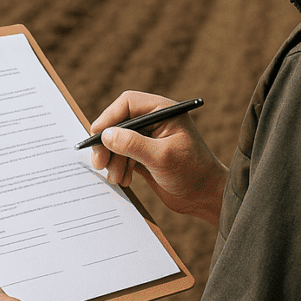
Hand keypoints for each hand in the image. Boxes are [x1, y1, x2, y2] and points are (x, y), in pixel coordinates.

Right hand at [90, 91, 227, 225]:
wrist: (204, 196)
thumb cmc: (192, 172)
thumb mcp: (162, 157)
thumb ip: (133, 144)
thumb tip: (106, 134)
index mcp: (163, 111)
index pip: (128, 103)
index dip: (109, 117)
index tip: (96, 135)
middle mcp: (154, 120)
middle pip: (119, 122)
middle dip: (107, 143)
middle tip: (99, 163)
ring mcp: (148, 138)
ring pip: (118, 141)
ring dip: (112, 159)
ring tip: (116, 178)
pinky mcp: (144, 154)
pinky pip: (122, 155)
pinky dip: (118, 166)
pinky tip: (124, 180)